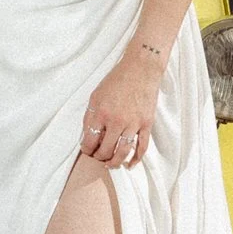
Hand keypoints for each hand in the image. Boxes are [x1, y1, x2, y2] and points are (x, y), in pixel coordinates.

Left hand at [80, 51, 161, 167]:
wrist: (141, 69)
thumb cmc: (117, 80)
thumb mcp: (96, 95)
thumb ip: (91, 116)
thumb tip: (88, 136)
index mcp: (100, 113)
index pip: (90, 140)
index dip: (86, 149)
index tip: (87, 150)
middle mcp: (116, 121)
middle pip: (105, 150)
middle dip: (99, 157)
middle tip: (97, 156)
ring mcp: (133, 123)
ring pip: (122, 152)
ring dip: (114, 162)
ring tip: (109, 164)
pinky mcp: (146, 124)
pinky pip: (142, 147)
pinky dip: (136, 158)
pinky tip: (130, 164)